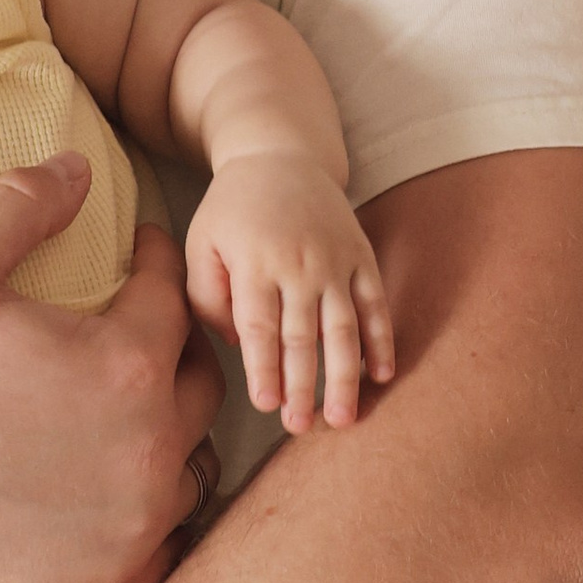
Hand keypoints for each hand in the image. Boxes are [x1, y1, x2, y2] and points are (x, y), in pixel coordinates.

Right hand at [0, 154, 221, 582]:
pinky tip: (128, 480)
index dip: (157, 261)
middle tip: (146, 323)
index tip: (140, 250)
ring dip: (178, 424)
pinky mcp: (112, 570)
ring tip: (142, 400)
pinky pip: (173, 536)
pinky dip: (160, 505)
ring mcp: (138, 515)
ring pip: (196, 458)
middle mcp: (151, 442)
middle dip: (179, 340)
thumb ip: (20, 203)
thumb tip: (80, 164)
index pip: (172, 296)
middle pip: (204, 379)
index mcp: (126, 363)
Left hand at [183, 157, 395, 434]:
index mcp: (256, 263)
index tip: (267, 406)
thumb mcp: (201, 242)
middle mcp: (300, 264)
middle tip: (301, 427)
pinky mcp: (362, 256)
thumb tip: (239, 343)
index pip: (261, 327)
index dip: (265, 370)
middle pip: (303, 336)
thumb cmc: (232, 209)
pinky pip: (375, 304)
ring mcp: (336, 261)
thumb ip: (207, 295)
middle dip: (303, 386)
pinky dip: (381, 341)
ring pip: (344, 328)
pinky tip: (381, 376)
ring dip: (344, 376)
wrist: (281, 155)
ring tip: (343, 417)